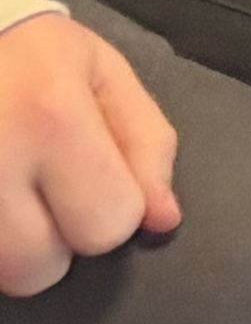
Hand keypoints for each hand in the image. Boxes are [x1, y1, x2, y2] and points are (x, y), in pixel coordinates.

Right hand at [0, 11, 179, 295]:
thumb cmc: (31, 54)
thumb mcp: (104, 75)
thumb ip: (146, 146)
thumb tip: (162, 221)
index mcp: (51, 119)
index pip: (106, 225)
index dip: (113, 207)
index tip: (94, 175)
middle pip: (38, 270)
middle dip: (53, 241)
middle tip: (43, 190)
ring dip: (11, 248)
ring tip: (12, 190)